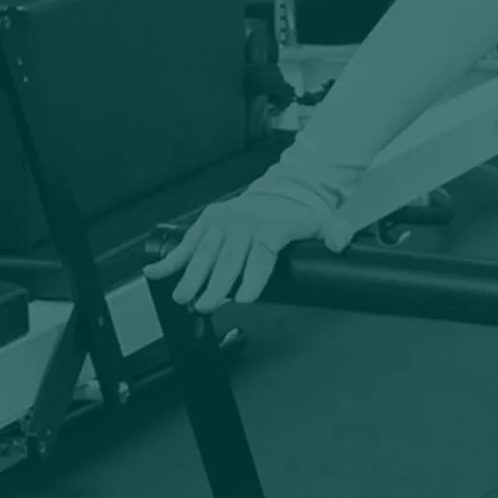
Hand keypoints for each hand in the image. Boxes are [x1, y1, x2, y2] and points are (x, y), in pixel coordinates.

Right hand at [145, 186, 342, 312]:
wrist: (281, 192)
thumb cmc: (297, 215)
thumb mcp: (322, 222)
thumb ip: (335, 233)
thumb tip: (340, 243)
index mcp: (272, 227)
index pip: (262, 255)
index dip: (252, 277)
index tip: (243, 297)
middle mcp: (246, 223)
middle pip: (229, 257)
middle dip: (216, 283)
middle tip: (206, 305)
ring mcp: (225, 222)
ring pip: (205, 251)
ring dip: (192, 275)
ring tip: (183, 298)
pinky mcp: (209, 221)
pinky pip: (189, 241)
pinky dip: (172, 258)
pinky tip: (156, 272)